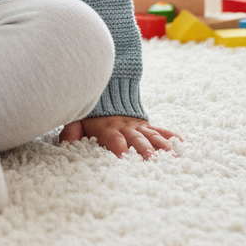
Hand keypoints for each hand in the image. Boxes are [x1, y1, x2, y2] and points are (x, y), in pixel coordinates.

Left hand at [59, 116, 180, 158]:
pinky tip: (181, 144)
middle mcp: (125, 128)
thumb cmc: (90, 109)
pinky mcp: (146, 124)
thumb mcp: (78, 118)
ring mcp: (138, 125)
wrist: (105, 86)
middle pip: (136, 139)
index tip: (122, 156)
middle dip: (144, 149)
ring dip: (161, 146)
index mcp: (108, 128)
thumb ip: (72, 131)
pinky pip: (160, 129)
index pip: (113, 139)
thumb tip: (64, 145)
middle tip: (151, 160)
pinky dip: (171, 136)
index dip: (118, 147)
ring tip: (172, 156)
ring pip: (152, 135)